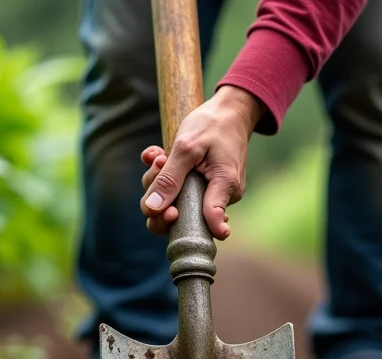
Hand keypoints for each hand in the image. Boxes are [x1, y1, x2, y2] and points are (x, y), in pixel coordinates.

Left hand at [140, 85, 263, 239]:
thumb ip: (170, 179)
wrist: (229, 112)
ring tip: (160, 157)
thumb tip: (153, 209)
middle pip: (184, 218)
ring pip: (178, 202)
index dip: (180, 223)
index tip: (171, 212)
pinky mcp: (206, 188)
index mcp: (226, 186)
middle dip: (160, 197)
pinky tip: (160, 156)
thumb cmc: (212, 124)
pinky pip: (181, 191)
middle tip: (159, 165)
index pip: (208, 223)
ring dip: (160, 179)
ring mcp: (214, 193)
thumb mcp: (186, 147)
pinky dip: (166, 175)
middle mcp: (223, 196)